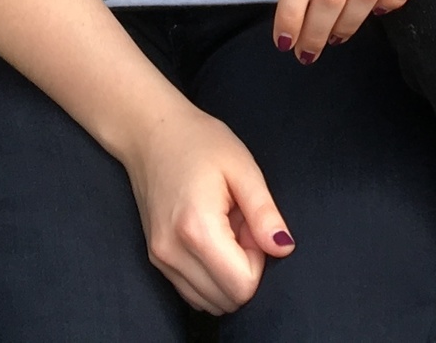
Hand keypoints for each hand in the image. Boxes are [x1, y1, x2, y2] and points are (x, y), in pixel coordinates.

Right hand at [118, 101, 294, 312]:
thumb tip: (284, 248)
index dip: (259, 260)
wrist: (151, 134)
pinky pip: (193, 292)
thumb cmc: (200, 143)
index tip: (251, 225)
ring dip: (227, 274)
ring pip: (210, 302)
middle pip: (227, 299)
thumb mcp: (243, 168)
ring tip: (224, 229)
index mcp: (197, 228)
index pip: (242, 285)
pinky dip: (211, 276)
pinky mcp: (156, 260)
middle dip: (244, 269)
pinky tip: (210, 239)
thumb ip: (264, 213)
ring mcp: (161, 259)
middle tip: (239, 225)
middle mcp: (172, 252)